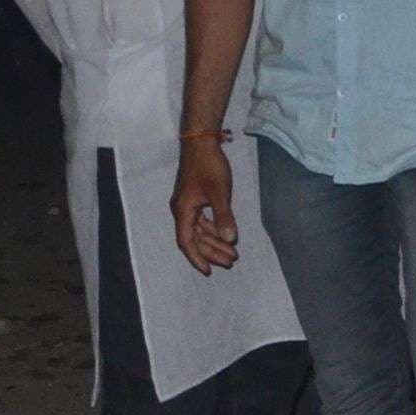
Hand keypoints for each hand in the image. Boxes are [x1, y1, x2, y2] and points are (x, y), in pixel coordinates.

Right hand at [171, 140, 237, 272]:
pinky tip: (227, 236)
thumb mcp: (219, 192)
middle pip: (195, 238)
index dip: (197, 258)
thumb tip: (229, 239)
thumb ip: (224, 217)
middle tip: (232, 262)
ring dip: (215, 242)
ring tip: (233, 253)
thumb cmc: (209, 165)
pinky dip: (214, 230)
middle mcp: (182, 210)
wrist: (201, 143)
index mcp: (183, 210)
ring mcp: (188, 204)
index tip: (209, 271)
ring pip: (200, 230)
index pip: (187, 241)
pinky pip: (203, 221)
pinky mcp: (195, 198)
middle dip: (212, 252)